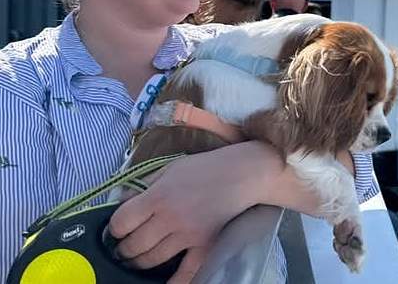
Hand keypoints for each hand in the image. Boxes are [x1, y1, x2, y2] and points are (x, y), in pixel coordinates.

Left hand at [108, 142, 277, 282]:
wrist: (240, 174)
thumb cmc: (204, 167)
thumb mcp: (170, 168)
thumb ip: (144, 184)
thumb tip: (121, 201)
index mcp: (158, 195)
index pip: (121, 222)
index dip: (115, 227)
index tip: (119, 227)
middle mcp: (170, 218)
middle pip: (133, 246)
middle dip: (124, 248)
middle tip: (125, 246)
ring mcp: (188, 235)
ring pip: (151, 261)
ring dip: (139, 262)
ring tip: (138, 258)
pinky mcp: (204, 247)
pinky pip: (185, 274)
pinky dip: (172, 283)